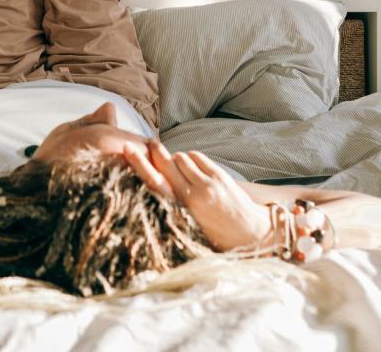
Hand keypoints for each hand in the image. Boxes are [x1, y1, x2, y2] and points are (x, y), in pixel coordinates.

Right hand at [124, 141, 273, 251]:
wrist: (253, 234)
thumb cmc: (217, 238)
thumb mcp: (189, 229)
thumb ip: (173, 209)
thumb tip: (156, 188)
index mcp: (182, 212)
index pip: (155, 182)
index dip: (140, 164)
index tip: (127, 150)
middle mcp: (194, 195)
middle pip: (167, 164)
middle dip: (154, 151)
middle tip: (146, 142)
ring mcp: (208, 183)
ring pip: (181, 158)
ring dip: (175, 158)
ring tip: (174, 164)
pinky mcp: (220, 176)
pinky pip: (197, 157)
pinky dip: (190, 158)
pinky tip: (189, 165)